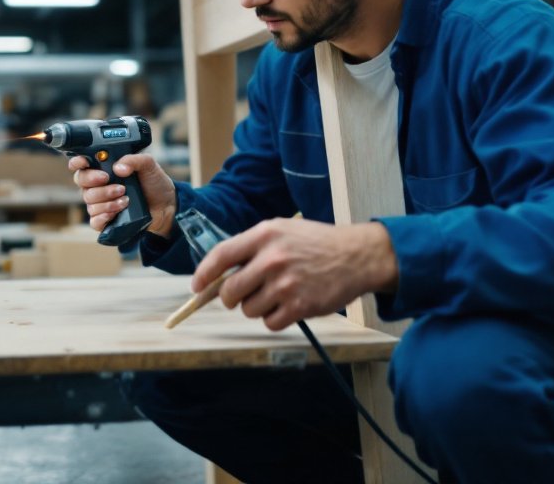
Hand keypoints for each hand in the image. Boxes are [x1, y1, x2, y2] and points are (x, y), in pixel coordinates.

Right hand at [68, 153, 176, 237]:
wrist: (166, 205)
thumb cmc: (154, 183)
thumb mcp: (148, 165)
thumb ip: (134, 159)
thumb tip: (118, 168)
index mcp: (104, 168)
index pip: (82, 164)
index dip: (78, 162)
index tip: (85, 162)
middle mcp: (98, 185)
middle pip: (82, 182)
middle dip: (96, 182)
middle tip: (117, 184)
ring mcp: (101, 203)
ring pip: (89, 202)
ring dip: (107, 200)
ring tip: (126, 199)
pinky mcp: (106, 220)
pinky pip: (94, 221)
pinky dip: (103, 216)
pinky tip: (117, 212)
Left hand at [191, 217, 397, 330]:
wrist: (356, 256)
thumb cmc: (315, 243)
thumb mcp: (282, 230)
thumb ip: (251, 247)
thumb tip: (219, 273)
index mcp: (265, 235)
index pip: (221, 256)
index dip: (204, 274)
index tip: (197, 287)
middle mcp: (272, 259)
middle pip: (230, 291)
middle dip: (230, 298)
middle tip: (241, 296)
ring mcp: (285, 284)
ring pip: (248, 310)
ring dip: (256, 308)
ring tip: (274, 296)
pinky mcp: (299, 306)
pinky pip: (269, 323)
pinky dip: (274, 319)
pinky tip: (287, 306)